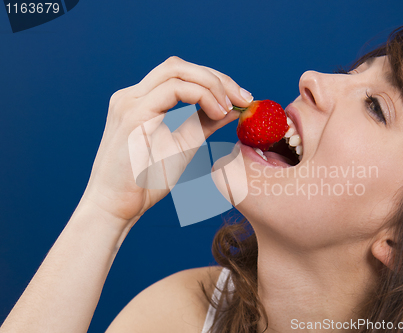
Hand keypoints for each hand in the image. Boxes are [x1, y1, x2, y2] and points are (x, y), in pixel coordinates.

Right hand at [80, 56, 252, 227]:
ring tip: (231, 106)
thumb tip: (233, 107)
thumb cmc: (145, 181)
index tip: (241, 99)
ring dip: (211, 84)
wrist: (116, 207)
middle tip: (244, 98)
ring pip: (176, 70)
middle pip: (179, 66)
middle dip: (217, 78)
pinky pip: (174, 89)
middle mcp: (132, 95)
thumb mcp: (184, 144)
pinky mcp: (132, 114)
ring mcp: (130, 101)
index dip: (214, 80)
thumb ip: (205, 122)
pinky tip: (217, 112)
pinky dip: (201, 95)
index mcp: (141, 101)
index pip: (180, 74)